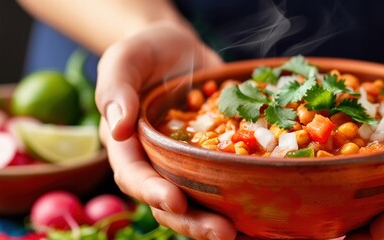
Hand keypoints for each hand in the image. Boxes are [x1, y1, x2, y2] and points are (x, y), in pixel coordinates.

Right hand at [95, 21, 236, 239]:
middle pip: (169, 203)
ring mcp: (186, 164)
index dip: (153, 192)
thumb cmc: (143, 52)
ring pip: (199, 202)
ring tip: (246, 232)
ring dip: (219, 220)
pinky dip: (243, 201)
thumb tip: (117, 128)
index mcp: (127, 146)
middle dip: (194, 222)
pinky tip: (268, 212)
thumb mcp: (123, 60)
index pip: (134, 176)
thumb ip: (116, 90)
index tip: (176, 201)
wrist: (178, 49)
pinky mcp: (213, 158)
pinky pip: (225, 182)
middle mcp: (156, 163)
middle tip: (223, 232)